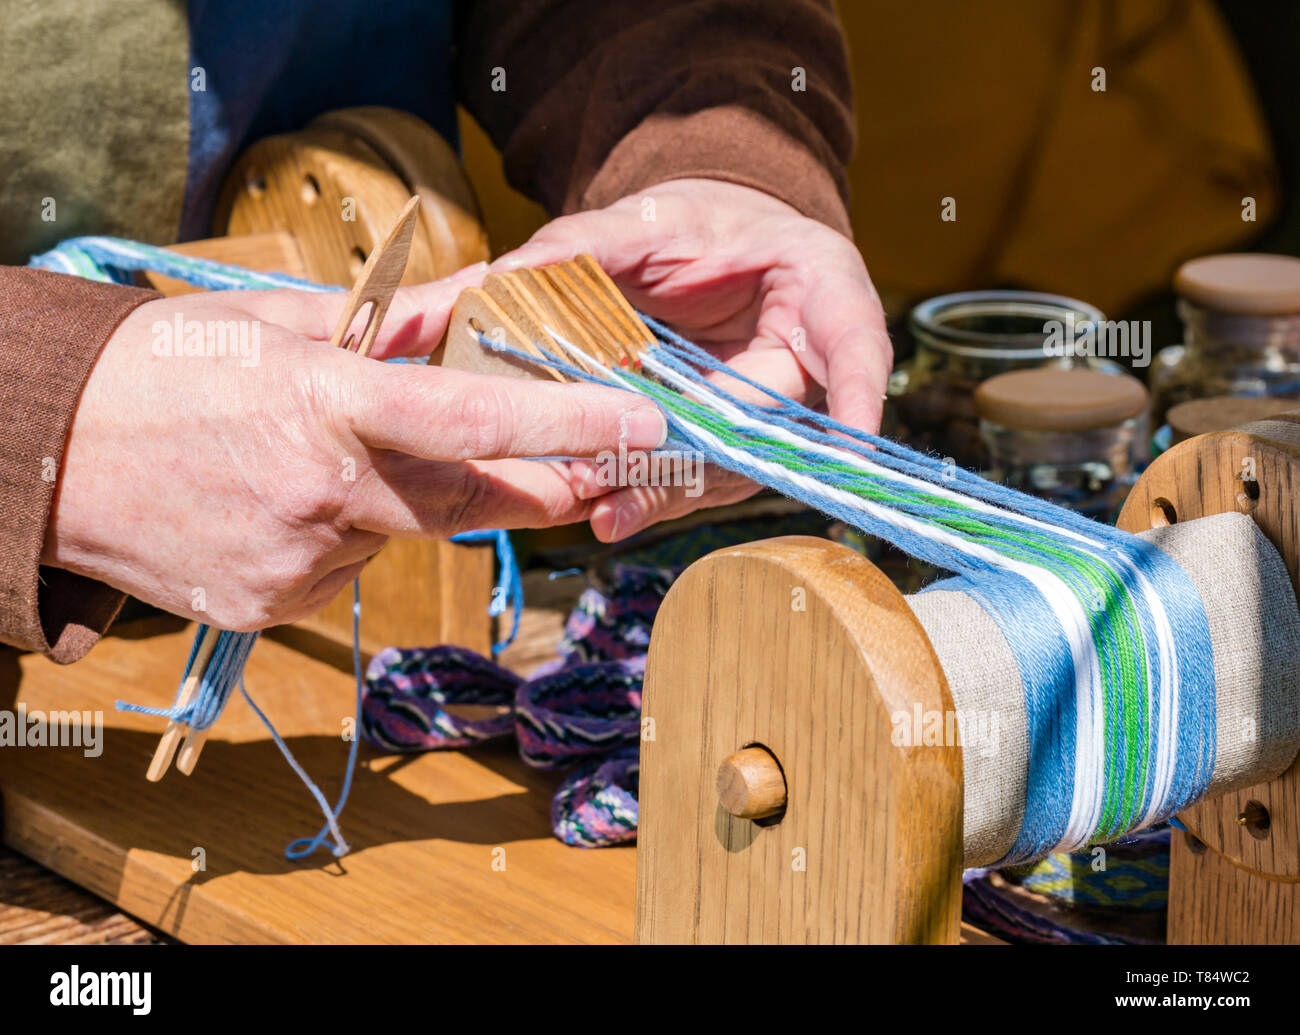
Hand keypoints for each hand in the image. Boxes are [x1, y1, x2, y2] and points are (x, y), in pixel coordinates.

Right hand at [42, 272, 666, 630]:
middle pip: (465, 502)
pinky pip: (345, 571)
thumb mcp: (263, 323)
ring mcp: (300, 563)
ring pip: (397, 537)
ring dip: (394, 503)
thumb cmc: (155, 373)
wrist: (46, 460)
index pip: (473, 422)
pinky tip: (281, 506)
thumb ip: (367, 330)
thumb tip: (446, 321)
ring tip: (315, 462)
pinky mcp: (276, 609)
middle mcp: (326, 495)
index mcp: (327, 406)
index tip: (639, 424)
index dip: (567, 426)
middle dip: (530, 488)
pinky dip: (341, 538)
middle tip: (578, 472)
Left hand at [494, 178, 889, 540]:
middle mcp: (812, 359)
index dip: (860, 397)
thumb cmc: (693, 228)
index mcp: (820, 285)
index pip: (857, 342)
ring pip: (739, 465)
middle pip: (782, 427)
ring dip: (674, 491)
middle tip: (650, 484)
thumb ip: (587, 245)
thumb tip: (507, 273)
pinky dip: (656, 493)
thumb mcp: (645, 222)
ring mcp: (776, 409)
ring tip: (611, 511)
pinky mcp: (734, 440)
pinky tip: (608, 508)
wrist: (702, 252)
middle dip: (715, 461)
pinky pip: (704, 475)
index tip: (852, 447)